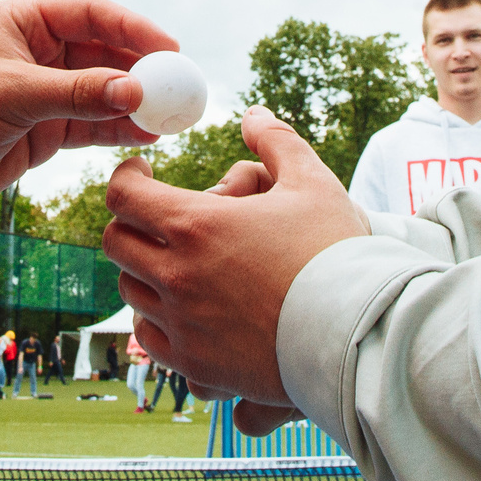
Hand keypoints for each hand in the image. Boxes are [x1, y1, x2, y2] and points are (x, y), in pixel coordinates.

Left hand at [0, 0, 172, 211]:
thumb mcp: (11, 96)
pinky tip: (149, 136)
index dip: (134, 28)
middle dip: (144, 70)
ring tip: (174, 117)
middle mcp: (38, 51)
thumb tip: (136, 92)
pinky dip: (120, 129)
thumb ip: (76, 94)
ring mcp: (44, 91)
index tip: (170, 51)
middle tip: (182, 87)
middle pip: (105, 52)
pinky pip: (93, 124)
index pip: (91, 13)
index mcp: (23, 21)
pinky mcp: (45, 128)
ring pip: (104, 91)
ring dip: (137, 103)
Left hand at [101, 107, 369, 409]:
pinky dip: (158, 320)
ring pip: (131, 293)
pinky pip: (152, 339)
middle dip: (131, 223)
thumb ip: (277, 142)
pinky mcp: (197, 365)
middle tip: (156, 217)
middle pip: (117, 243)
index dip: (127, 176)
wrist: (362, 333)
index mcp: (195, 226)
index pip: (124, 195)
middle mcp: (177, 277)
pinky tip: (184, 309)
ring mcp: (183, 325)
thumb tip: (253, 115)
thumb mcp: (313, 183)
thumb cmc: (338, 253)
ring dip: (145, 271)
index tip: (142, 173)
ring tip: (175, 261)